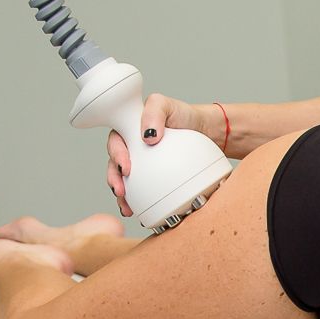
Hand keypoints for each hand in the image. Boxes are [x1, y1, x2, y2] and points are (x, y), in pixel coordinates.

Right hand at [104, 93, 213, 216]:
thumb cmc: (182, 114)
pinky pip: (144, 192)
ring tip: (127, 208)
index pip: (115, 144)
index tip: (126, 167)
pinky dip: (141, 203)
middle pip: (115, 167)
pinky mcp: (154, 178)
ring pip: (126, 182)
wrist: (204, 131)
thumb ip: (154, 112)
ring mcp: (143, 165)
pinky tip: (142, 214)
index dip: (116, 156)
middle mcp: (132, 149)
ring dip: (123, 197)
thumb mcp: (165, 104)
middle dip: (114, 180)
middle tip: (121, 192)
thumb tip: (148, 135)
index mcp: (128, 131)